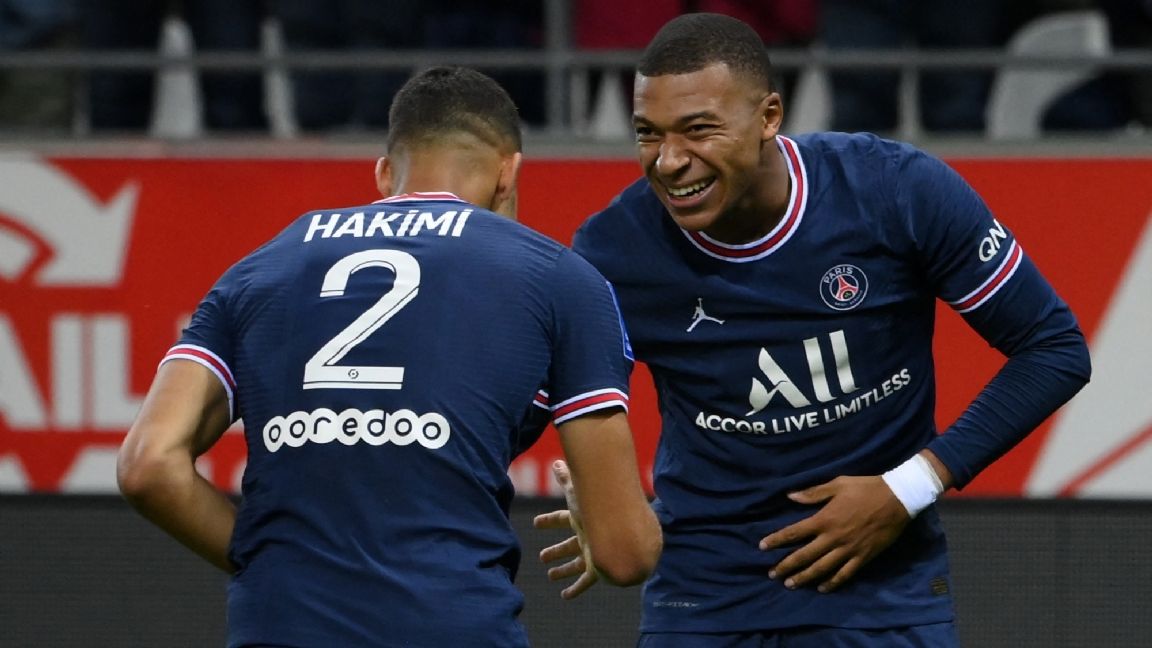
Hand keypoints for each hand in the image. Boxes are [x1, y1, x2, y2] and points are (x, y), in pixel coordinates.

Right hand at [532, 460, 598, 598]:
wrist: (625, 531)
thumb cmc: (601, 508)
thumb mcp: (578, 493)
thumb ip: (566, 479)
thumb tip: (556, 462)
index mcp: (582, 519)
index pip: (561, 519)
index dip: (548, 521)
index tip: (535, 523)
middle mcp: (589, 536)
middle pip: (569, 545)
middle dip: (556, 551)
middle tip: (542, 557)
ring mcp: (595, 552)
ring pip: (576, 563)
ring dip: (564, 570)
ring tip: (551, 576)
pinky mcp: (601, 567)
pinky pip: (586, 581)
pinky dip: (576, 589)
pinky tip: (566, 596)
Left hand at [758, 475, 909, 592]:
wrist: (898, 499)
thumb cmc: (866, 488)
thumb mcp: (838, 484)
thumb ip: (813, 493)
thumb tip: (790, 496)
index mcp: (825, 518)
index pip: (794, 532)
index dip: (777, 540)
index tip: (762, 547)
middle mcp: (834, 537)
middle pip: (804, 555)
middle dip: (786, 566)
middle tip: (771, 575)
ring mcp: (849, 549)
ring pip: (822, 568)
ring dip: (805, 578)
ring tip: (790, 585)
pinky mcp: (864, 557)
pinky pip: (845, 574)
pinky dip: (833, 583)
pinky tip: (822, 588)